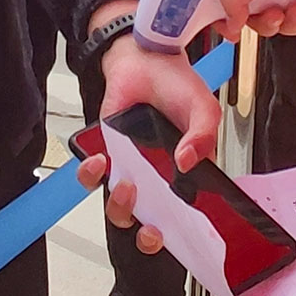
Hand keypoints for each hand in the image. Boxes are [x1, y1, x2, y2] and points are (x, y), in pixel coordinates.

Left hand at [76, 24, 222, 253]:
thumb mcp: (203, 108)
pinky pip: (92, 178)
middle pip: (151, 225)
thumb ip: (204, 135)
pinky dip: (91, 175)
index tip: (177, 234)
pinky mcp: (107, 156)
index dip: (180, 234)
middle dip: (150, 237)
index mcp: (187, 176)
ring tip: (127, 183)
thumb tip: (188, 162)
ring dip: (121, 206)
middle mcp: (159, 180)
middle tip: (152, 228)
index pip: (185, 217)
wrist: (145, 58)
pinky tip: (98, 161)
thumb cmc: (177, 86)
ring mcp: (131, 170)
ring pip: (120, 209)